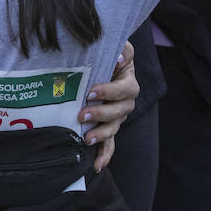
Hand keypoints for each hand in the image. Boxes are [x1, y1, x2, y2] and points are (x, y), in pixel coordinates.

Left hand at [79, 41, 138, 171]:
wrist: (103, 67)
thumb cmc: (108, 56)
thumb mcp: (117, 45)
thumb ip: (123, 48)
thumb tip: (119, 55)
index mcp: (128, 83)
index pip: (124, 90)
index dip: (109, 92)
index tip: (91, 92)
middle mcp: (126, 102)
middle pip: (119, 112)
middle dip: (100, 114)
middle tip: (82, 115)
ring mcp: (117, 117)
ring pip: (114, 129)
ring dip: (101, 135)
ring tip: (86, 139)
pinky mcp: (109, 128)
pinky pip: (110, 144)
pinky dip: (105, 155)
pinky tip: (97, 165)